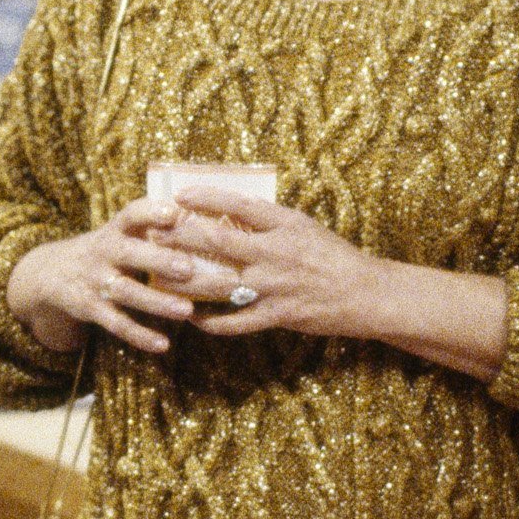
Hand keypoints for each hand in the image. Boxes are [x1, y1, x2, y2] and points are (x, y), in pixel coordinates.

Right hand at [3, 199, 206, 356]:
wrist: (52, 272)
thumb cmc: (106, 249)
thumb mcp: (120, 232)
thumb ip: (152, 227)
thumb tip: (200, 218)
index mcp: (115, 230)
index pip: (131, 215)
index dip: (151, 212)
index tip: (174, 213)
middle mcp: (103, 252)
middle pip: (129, 254)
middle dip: (159, 260)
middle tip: (189, 268)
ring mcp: (95, 281)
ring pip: (127, 292)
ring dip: (156, 302)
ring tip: (186, 310)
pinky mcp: (90, 309)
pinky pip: (116, 324)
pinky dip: (139, 335)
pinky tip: (163, 345)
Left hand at [157, 187, 387, 340]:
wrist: (366, 293)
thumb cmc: (333, 256)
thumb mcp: (303, 227)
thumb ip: (268, 221)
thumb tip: (230, 210)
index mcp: (285, 225)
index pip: (239, 205)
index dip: (206, 198)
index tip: (179, 195)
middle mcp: (276, 253)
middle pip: (219, 243)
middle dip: (182, 238)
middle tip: (152, 235)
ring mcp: (275, 286)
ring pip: (218, 284)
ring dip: (185, 282)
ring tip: (158, 279)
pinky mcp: (277, 315)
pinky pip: (236, 322)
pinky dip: (211, 322)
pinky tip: (192, 319)